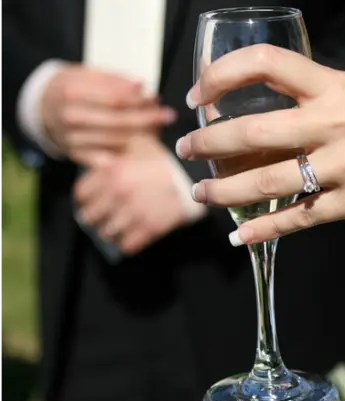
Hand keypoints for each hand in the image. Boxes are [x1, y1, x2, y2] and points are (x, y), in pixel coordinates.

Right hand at [41, 64, 175, 164]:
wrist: (44, 106)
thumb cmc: (73, 86)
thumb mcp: (88, 73)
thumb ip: (115, 80)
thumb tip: (140, 86)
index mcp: (72, 92)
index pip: (115, 99)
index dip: (140, 100)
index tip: (156, 97)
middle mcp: (71, 118)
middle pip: (119, 122)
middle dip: (148, 118)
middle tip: (167, 115)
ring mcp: (73, 139)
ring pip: (118, 141)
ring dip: (143, 135)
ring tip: (159, 127)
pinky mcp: (77, 155)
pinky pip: (109, 159)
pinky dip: (129, 153)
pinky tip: (144, 145)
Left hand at [74, 136, 189, 254]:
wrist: (197, 173)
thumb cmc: (166, 157)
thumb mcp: (137, 143)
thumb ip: (112, 150)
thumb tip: (96, 160)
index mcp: (111, 171)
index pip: (80, 195)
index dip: (86, 199)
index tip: (94, 200)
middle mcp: (118, 193)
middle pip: (89, 217)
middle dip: (96, 217)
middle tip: (105, 215)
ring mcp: (134, 212)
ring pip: (106, 234)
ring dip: (112, 232)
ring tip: (119, 227)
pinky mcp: (150, 228)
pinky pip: (127, 245)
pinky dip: (128, 243)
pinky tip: (133, 235)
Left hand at [176, 44, 344, 245]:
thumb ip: (310, 98)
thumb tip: (248, 108)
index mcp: (337, 86)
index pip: (267, 63)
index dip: (221, 75)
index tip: (197, 94)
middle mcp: (341, 122)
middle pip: (254, 132)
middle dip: (208, 143)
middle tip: (186, 149)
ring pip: (268, 182)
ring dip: (224, 190)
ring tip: (202, 192)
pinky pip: (298, 219)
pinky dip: (262, 230)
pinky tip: (238, 235)